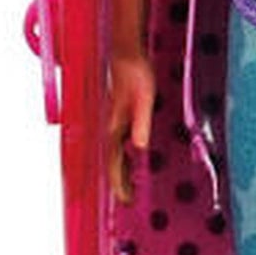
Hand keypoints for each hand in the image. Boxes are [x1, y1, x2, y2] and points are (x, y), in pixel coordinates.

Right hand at [107, 53, 155, 204]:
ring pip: (114, 153)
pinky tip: (130, 157)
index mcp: (115, 126)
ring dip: (119, 170)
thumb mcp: (145, 99)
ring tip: (128, 187)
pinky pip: (118, 142)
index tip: (125, 200)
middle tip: (127, 201)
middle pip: (112, 161)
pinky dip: (122, 155)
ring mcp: (113, 121)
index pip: (114, 162)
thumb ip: (141, 122)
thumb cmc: (136, 74)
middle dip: (118, 182)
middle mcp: (111, 127)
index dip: (119, 183)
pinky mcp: (118, 115)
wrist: (125, 53)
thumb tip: (140, 147)